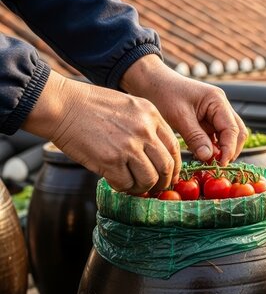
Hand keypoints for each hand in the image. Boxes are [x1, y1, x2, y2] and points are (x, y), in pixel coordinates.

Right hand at [23, 71, 180, 193]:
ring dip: (143, 188)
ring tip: (133, 186)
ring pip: (149, 179)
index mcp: (152, 115)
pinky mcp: (111, 160)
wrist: (63, 106)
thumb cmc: (91, 106)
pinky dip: (123, 188)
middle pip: (166, 166)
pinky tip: (116, 182)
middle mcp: (145, 130)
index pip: (174, 147)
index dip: (174, 166)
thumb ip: (146, 126)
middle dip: (163, 182)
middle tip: (156, 187)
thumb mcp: (129, 106)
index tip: (169, 175)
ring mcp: (129, 146)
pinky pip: (126, 184)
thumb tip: (157, 153)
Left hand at [121, 55, 247, 165]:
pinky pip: (216, 136)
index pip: (232, 129)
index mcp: (217, 101)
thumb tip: (208, 157)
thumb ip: (195, 137)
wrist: (151, 82)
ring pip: (229, 135)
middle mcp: (221, 106)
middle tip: (216, 165)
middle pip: (237, 132)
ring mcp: (216, 113)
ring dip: (222, 150)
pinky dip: (213, 147)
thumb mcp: (179, 117)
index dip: (229, 149)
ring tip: (208, 162)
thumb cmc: (164, 93)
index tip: (220, 164)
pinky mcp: (208, 120)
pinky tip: (202, 155)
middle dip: (230, 150)